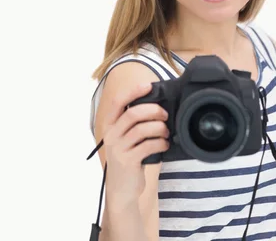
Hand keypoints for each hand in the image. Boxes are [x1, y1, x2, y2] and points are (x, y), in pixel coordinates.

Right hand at [102, 82, 169, 212]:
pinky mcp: (128, 161)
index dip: (133, 91)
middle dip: (153, 110)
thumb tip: (157, 104)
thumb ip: (134, 123)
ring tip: (166, 132)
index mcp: (110, 125)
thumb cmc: (128, 158)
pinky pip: (148, 145)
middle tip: (165, 114)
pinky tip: (164, 145)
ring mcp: (118, 149)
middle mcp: (111, 135)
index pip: (118, 101)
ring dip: (159, 128)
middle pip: (133, 113)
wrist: (121, 190)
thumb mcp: (125, 138)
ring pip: (142, 129)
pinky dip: (160, 143)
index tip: (148, 85)